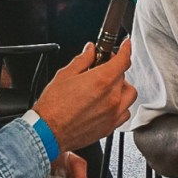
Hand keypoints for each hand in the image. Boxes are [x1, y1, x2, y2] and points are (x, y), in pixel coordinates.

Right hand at [32, 39, 135, 154]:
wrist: (48, 132)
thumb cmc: (53, 106)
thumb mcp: (65, 75)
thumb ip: (82, 60)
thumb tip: (90, 50)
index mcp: (102, 80)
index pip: (123, 60)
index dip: (126, 49)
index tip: (126, 45)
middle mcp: (112, 97)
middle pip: (124, 76)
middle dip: (114, 70)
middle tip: (101, 69)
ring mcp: (113, 113)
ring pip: (129, 95)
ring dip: (121, 88)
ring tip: (107, 87)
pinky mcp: (110, 127)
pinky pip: (125, 112)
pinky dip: (121, 106)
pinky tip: (108, 104)